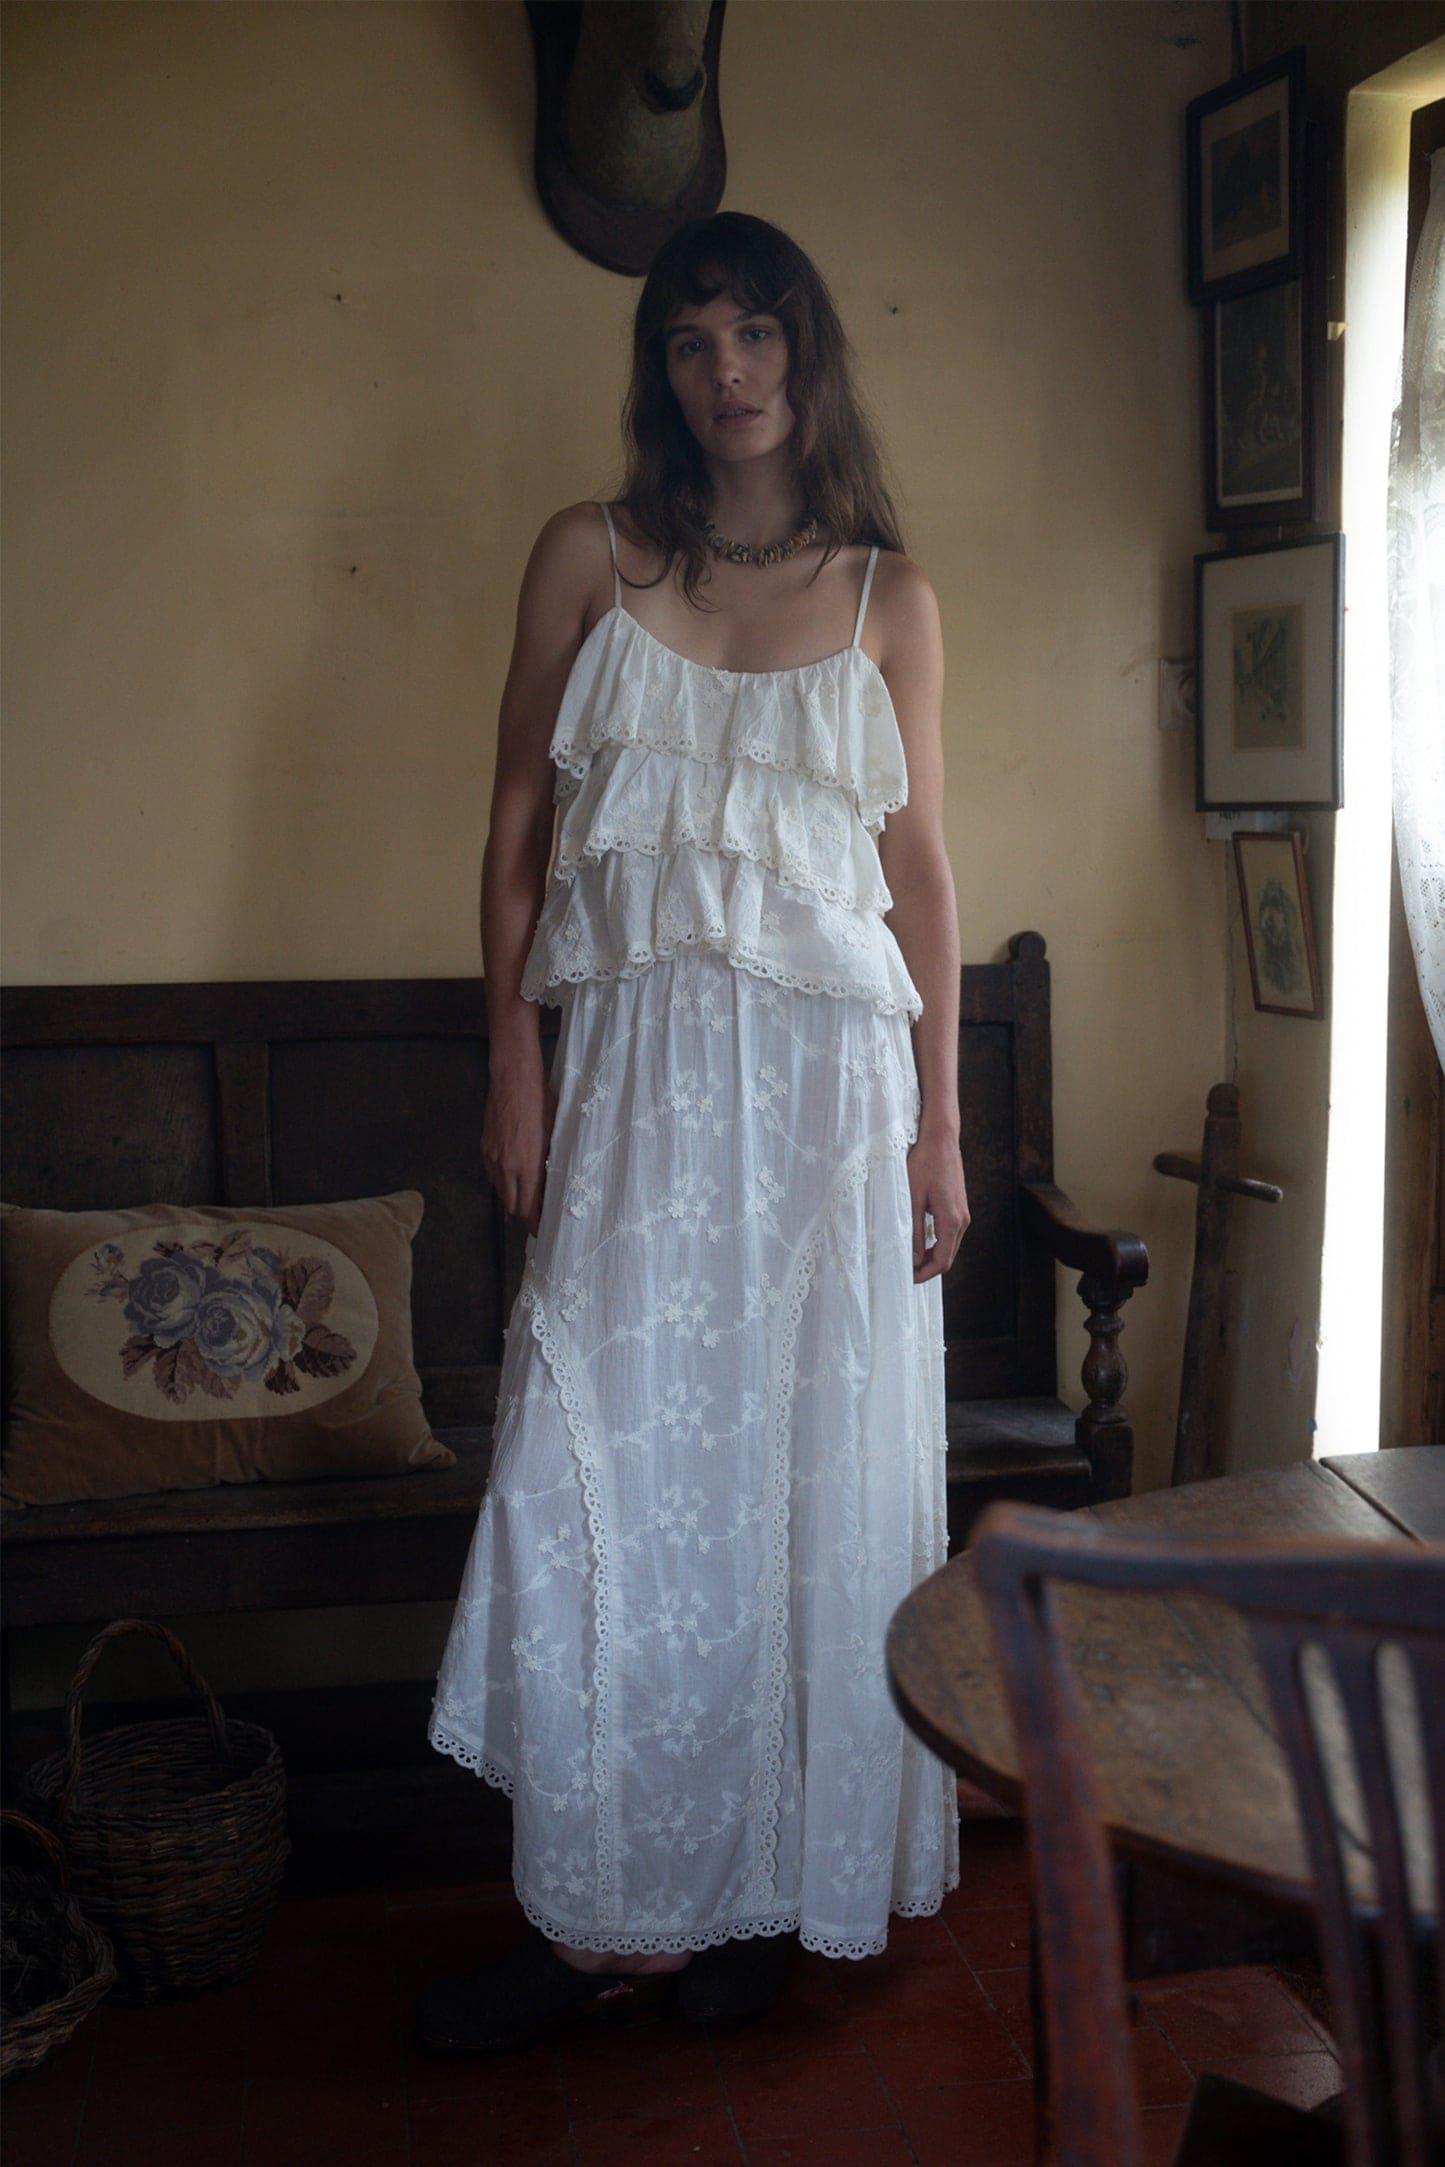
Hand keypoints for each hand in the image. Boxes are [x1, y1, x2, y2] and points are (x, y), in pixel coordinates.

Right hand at [481, 1063, 557, 1238]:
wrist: (514, 1081)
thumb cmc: (542, 1105)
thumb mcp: (554, 1137)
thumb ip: (550, 1165)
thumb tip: (552, 1184)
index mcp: (526, 1167)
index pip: (528, 1208)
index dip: (535, 1224)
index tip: (542, 1231)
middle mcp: (506, 1167)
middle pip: (511, 1205)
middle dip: (524, 1215)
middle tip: (536, 1217)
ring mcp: (492, 1157)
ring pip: (500, 1190)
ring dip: (512, 1198)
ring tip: (526, 1198)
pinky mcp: (485, 1147)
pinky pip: (492, 1174)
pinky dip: (502, 1181)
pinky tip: (512, 1176)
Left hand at [907, 1131, 968, 1283]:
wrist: (940, 1140)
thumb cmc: (924, 1164)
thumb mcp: (912, 1199)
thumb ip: (914, 1231)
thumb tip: (913, 1258)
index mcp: (951, 1220)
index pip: (942, 1261)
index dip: (925, 1274)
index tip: (908, 1279)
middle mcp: (962, 1220)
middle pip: (948, 1257)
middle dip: (928, 1268)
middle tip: (906, 1273)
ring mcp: (963, 1214)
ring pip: (950, 1246)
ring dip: (932, 1256)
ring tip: (910, 1259)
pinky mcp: (960, 1207)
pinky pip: (950, 1234)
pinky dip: (937, 1244)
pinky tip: (921, 1242)